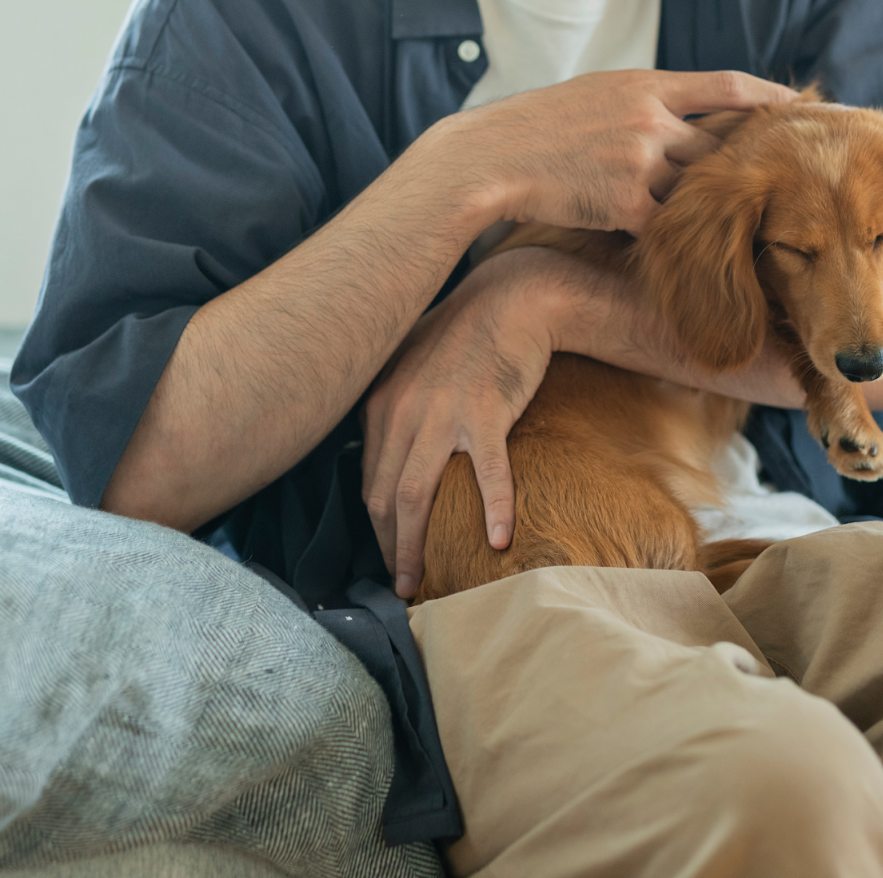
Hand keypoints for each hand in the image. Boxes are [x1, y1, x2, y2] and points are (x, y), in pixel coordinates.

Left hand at [362, 248, 574, 598]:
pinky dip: (492, 510)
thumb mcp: (413, 361)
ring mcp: (441, 414)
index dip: (375, 526)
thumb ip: (393, 399)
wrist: (515, 298)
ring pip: (415, 497)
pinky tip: (496, 542)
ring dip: (415, 547)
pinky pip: (486, 474)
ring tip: (423, 583)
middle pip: (383, 497)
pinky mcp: (485, 413)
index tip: (388, 554)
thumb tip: (381, 436)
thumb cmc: (468, 331)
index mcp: (381, 403)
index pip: (368, 480)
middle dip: (388, 548)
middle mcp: (401, 411)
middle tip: (402, 584)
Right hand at [424, 70, 798, 235]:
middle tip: (789, 180)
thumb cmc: (535, 128)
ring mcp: (640, 161)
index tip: (801, 105)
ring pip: (700, 188)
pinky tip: (696, 251)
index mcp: (644, 84)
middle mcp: (650, 119)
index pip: (726, 85)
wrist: (488, 158)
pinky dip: (680, 236)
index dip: (770, 96)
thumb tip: (679, 112)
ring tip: (752, 225)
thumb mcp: (594, 94)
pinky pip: (670, 224)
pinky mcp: (626, 205)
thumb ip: (641, 102)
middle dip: (750, 165)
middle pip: (722, 146)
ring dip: (716, 207)